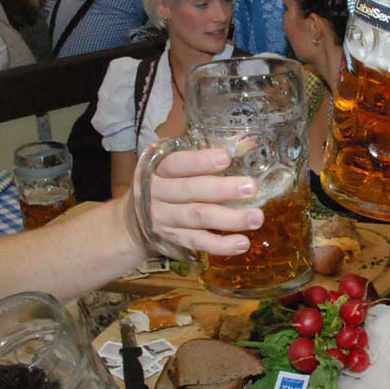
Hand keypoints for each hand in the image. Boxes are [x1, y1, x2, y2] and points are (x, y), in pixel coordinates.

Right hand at [136, 147, 261, 257]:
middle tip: (251, 187)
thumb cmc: (164, 184)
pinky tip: (242, 243)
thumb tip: (246, 142)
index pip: (177, 164)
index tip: (226, 157)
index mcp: (159, 170)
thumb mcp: (172, 167)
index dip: (201, 161)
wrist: (134, 221)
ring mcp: (166, 219)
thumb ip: (202, 157)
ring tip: (256, 217)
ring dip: (229, 219)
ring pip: (198, 218)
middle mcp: (159, 194)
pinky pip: (199, 243)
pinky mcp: (175, 240)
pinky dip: (221, 246)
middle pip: (191, 191)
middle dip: (223, 189)